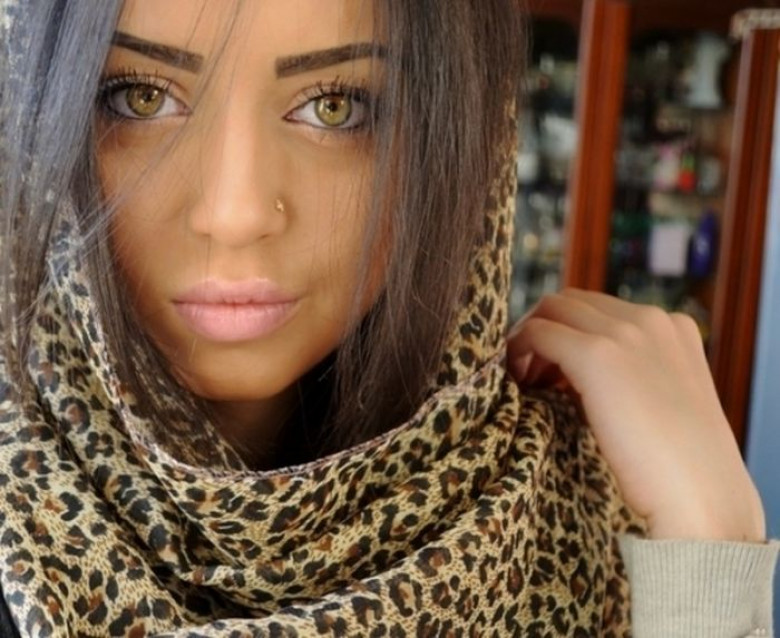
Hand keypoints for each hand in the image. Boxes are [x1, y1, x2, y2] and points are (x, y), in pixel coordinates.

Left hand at [506, 288, 765, 541]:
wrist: (701, 497)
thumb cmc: (681, 466)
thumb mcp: (663, 400)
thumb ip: (633, 375)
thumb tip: (579, 376)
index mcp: (673, 327)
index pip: (599, 308)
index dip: (568, 331)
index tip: (552, 367)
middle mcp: (649, 319)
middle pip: (571, 301)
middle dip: (544, 328)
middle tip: (531, 372)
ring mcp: (624, 333)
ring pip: (551, 309)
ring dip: (530, 337)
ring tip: (526, 379)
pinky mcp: (595, 355)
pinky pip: (539, 333)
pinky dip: (519, 350)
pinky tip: (520, 382)